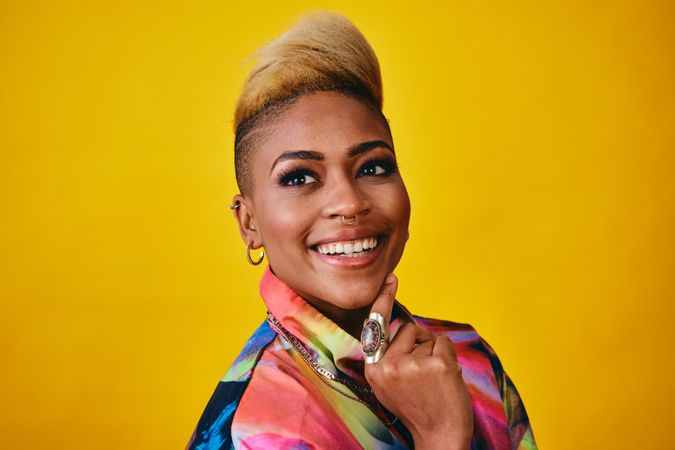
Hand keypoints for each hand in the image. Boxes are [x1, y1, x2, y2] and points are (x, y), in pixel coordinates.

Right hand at [364, 274, 473, 449]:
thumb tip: (405, 330)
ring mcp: (412, 364)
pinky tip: (446, 379)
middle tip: (424, 375)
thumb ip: (390, 359)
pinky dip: (449, 357)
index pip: (376, 328)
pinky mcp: (436, 364)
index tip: (391, 279)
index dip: (383, 300)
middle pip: (406, 329)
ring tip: (434, 381)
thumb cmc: (418, 408)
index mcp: (374, 370)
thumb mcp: (390, 386)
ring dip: (435, 353)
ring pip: (427, 337)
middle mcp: (389, 365)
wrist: (439, 436)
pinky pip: (444, 343)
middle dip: (419, 343)